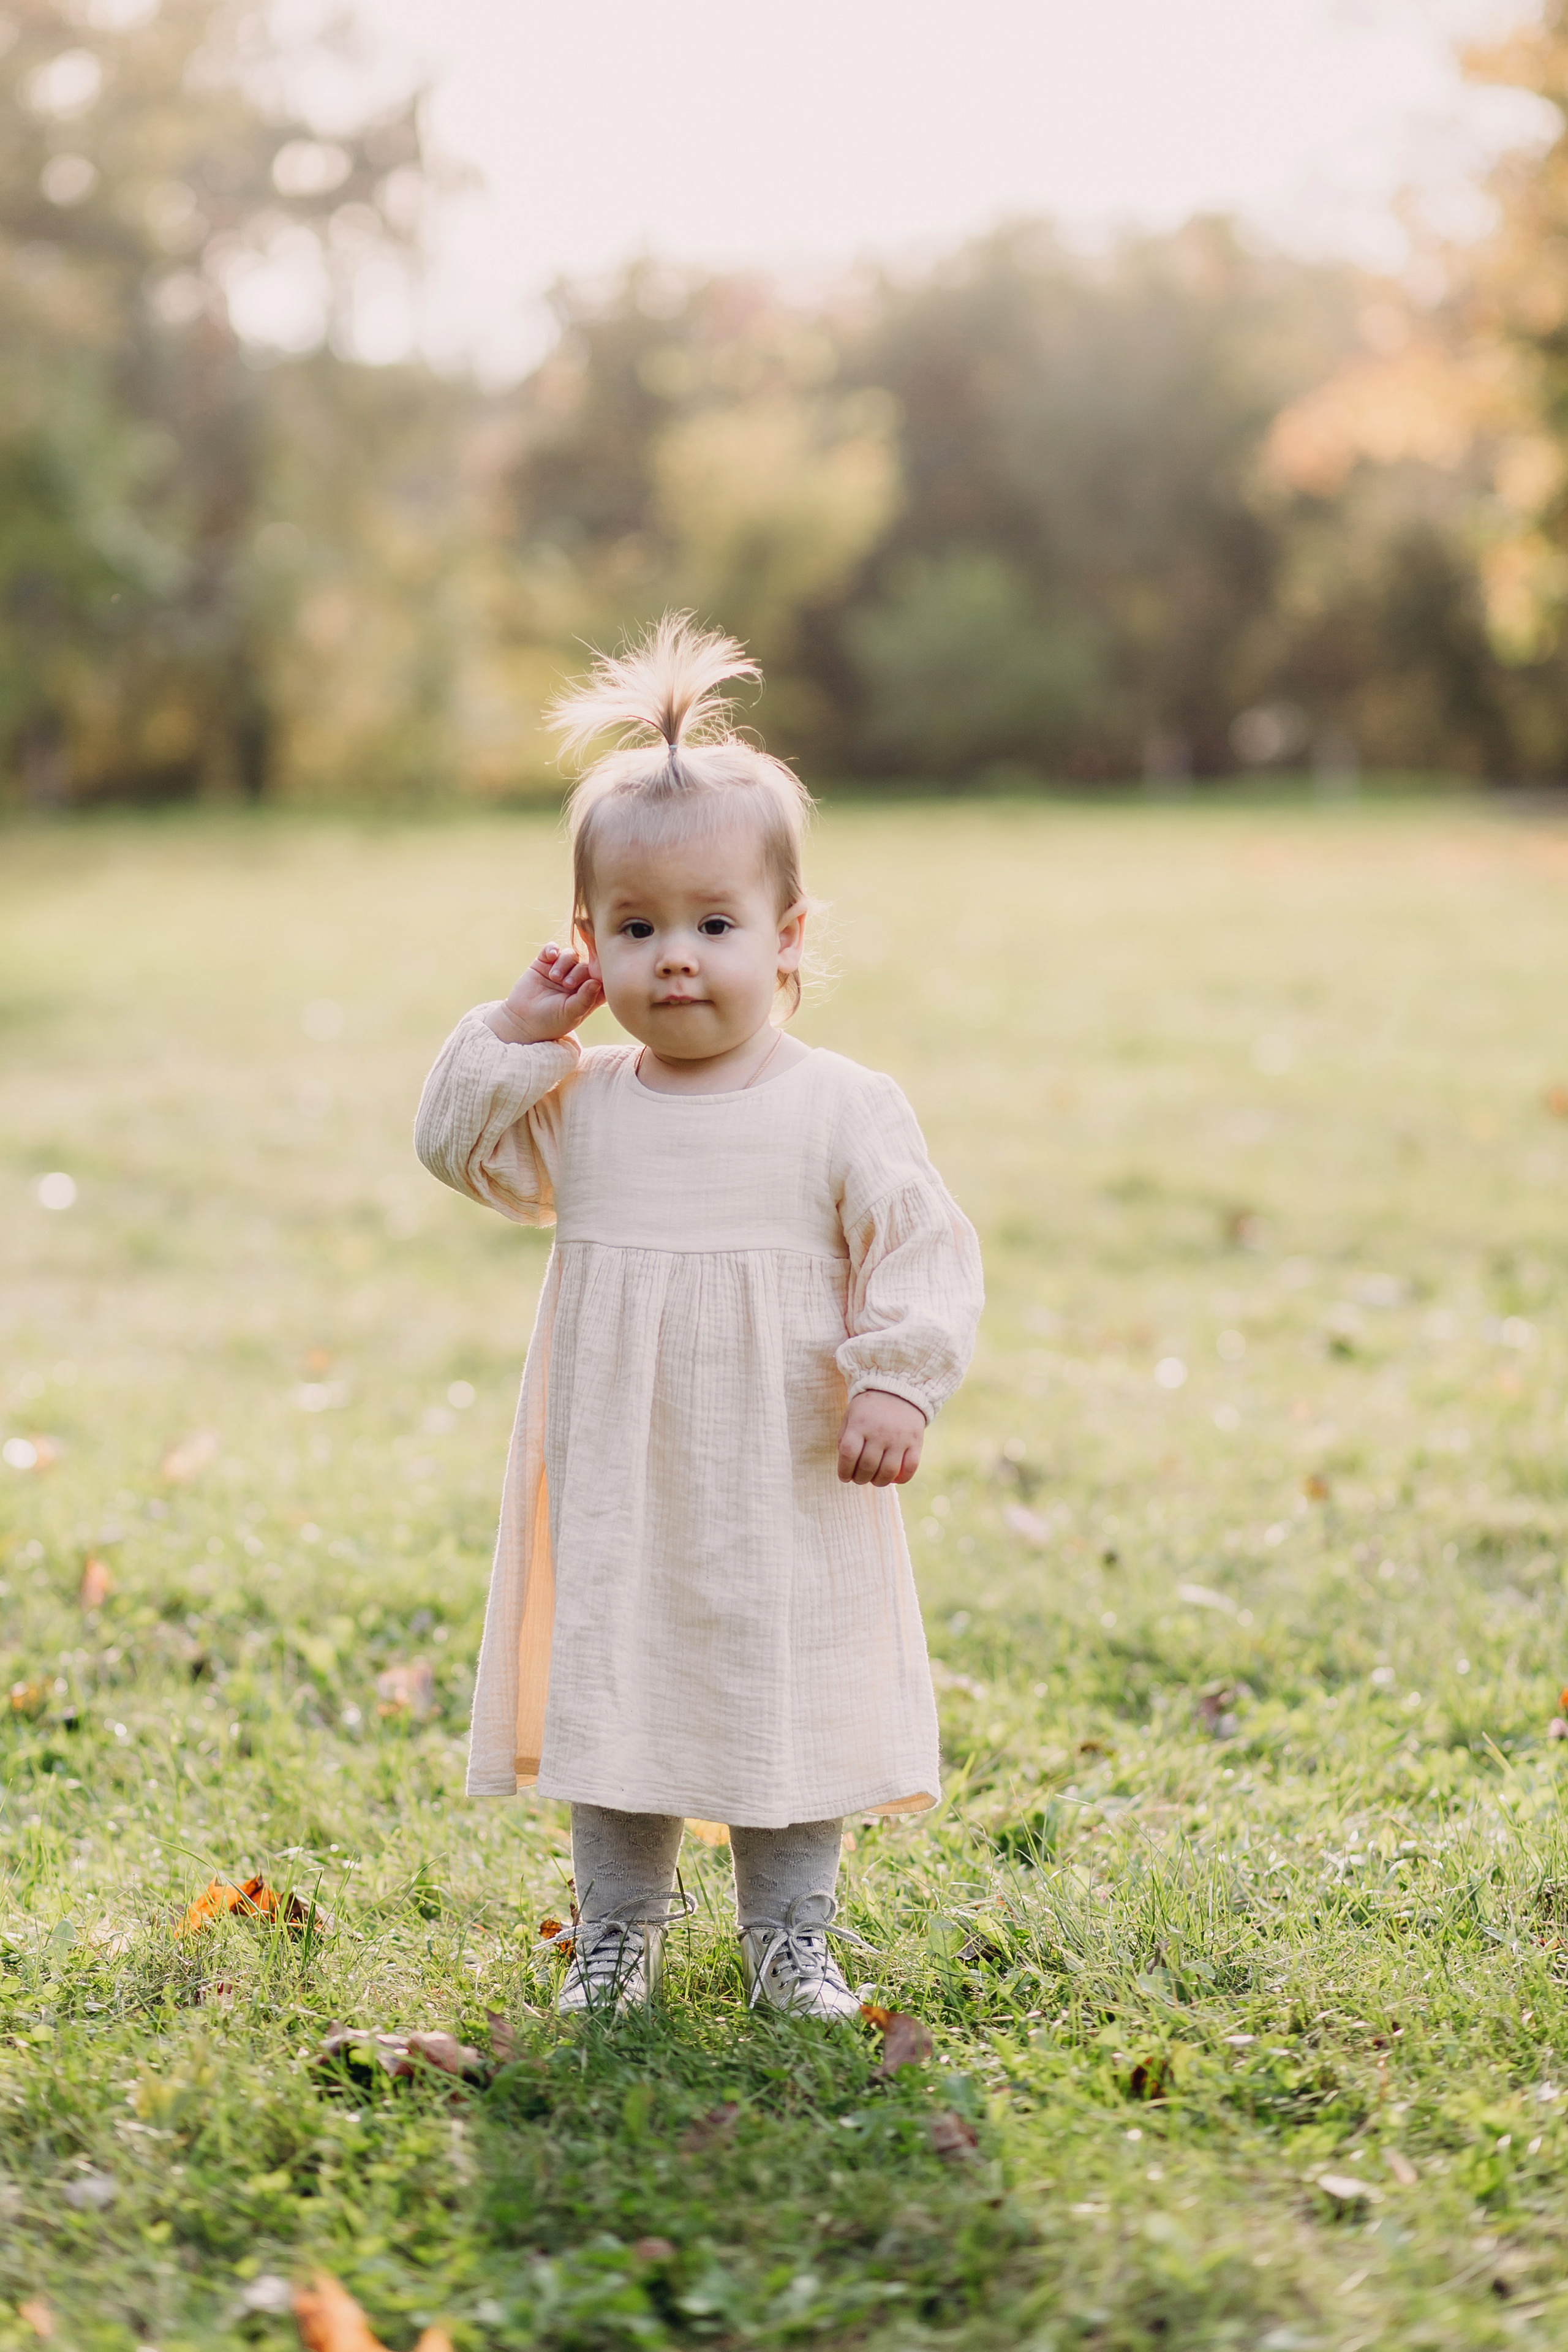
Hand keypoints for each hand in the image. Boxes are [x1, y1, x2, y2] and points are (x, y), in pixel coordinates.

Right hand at [484, 943, 602, 1044]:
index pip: (603, 978)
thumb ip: (585, 999)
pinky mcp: (544, 962)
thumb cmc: (550, 1022)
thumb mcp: (570, 1014)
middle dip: (579, 972)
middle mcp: (577, 980)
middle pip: (587, 964)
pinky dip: (552, 949)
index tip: (594, 976)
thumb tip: (597, 982)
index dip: (602, 973)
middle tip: (567, 985)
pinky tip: (550, 956)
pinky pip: (552, 948)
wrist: (522, 1020)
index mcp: (589, 993)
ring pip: (571, 955)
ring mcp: (561, 970)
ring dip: (564, 963)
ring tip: (554, 978)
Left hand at [837, 1389, 926, 1485]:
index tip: (844, 1477)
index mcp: (860, 1423)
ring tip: (875, 1480)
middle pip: (867, 1466)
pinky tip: (895, 1479)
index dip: (844, 1471)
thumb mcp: (851, 1415)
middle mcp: (879, 1431)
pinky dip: (902, 1478)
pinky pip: (911, 1467)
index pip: (848, 1454)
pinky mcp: (916, 1441)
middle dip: (860, 1479)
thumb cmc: (870, 1407)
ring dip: (879, 1482)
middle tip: (859, 1479)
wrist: (899, 1388)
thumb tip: (845, 1465)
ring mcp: (899, 1437)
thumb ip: (845, 1438)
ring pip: (888, 1471)